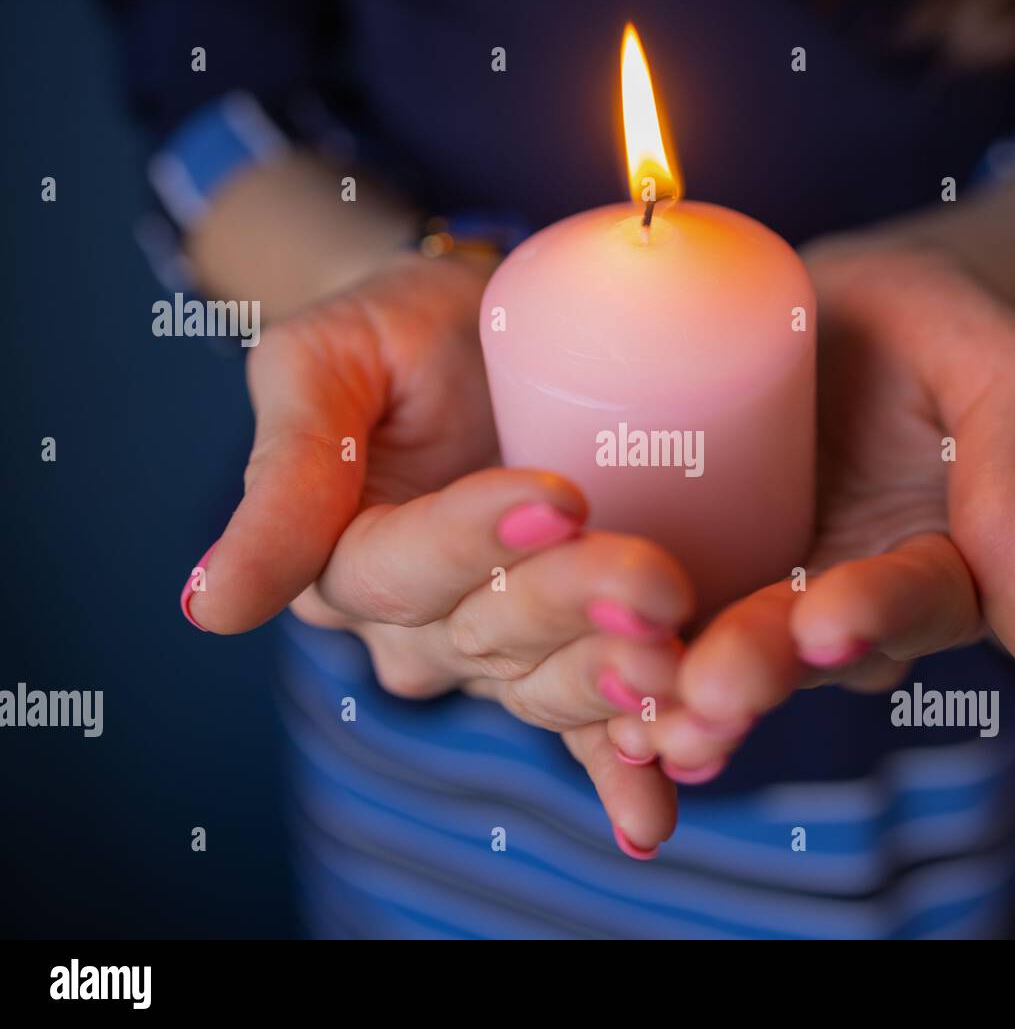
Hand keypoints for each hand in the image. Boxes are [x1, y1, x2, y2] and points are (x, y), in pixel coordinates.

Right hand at [180, 253, 692, 853]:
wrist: (485, 334)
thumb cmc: (398, 330)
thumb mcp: (325, 363)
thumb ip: (285, 474)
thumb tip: (211, 609)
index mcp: (340, 560)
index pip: (399, 569)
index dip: (473, 542)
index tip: (554, 500)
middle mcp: (414, 626)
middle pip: (484, 634)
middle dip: (570, 608)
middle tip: (652, 583)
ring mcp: (491, 651)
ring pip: (541, 685)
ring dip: (611, 685)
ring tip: (676, 664)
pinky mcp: (563, 654)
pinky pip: (583, 729)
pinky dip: (619, 769)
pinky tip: (653, 810)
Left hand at [607, 243, 1014, 777]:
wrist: (838, 303)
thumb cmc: (934, 322)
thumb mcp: (998, 373)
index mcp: (942, 565)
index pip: (915, 600)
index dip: (876, 614)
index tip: (829, 621)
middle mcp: (857, 600)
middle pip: (812, 648)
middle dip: (762, 669)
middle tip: (714, 693)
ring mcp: (774, 594)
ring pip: (734, 654)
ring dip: (689, 693)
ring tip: (646, 722)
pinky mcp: (704, 572)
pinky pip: (674, 623)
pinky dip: (638, 660)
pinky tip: (595, 686)